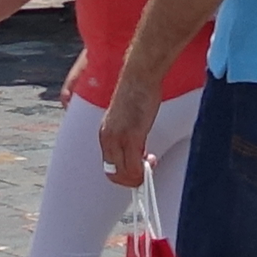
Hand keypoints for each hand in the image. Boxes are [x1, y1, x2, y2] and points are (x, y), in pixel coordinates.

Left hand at [97, 71, 162, 185]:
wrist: (139, 76)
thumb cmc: (136, 92)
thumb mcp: (124, 118)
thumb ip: (125, 135)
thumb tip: (136, 152)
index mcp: (105, 134)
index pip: (108, 167)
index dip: (123, 174)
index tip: (136, 170)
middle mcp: (107, 138)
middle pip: (113, 175)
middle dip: (130, 180)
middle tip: (145, 170)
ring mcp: (119, 139)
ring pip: (123, 175)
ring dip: (137, 177)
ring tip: (150, 164)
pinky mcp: (132, 136)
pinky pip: (134, 166)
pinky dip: (143, 171)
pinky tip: (152, 160)